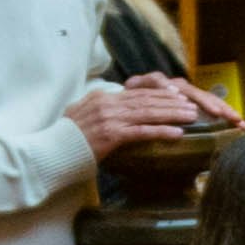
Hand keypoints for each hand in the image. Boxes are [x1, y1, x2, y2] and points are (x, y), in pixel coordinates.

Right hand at [74, 69, 232, 152]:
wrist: (52, 151)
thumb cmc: (67, 139)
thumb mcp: (82, 116)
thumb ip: (100, 110)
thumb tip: (115, 108)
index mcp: (101, 97)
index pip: (136, 92)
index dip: (159, 93)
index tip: (177, 94)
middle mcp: (107, 104)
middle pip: (146, 100)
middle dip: (172, 102)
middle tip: (191, 104)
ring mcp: (110, 118)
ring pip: (148, 113)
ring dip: (172, 114)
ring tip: (191, 116)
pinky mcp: (111, 135)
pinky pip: (143, 132)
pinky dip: (162, 131)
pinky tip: (178, 133)